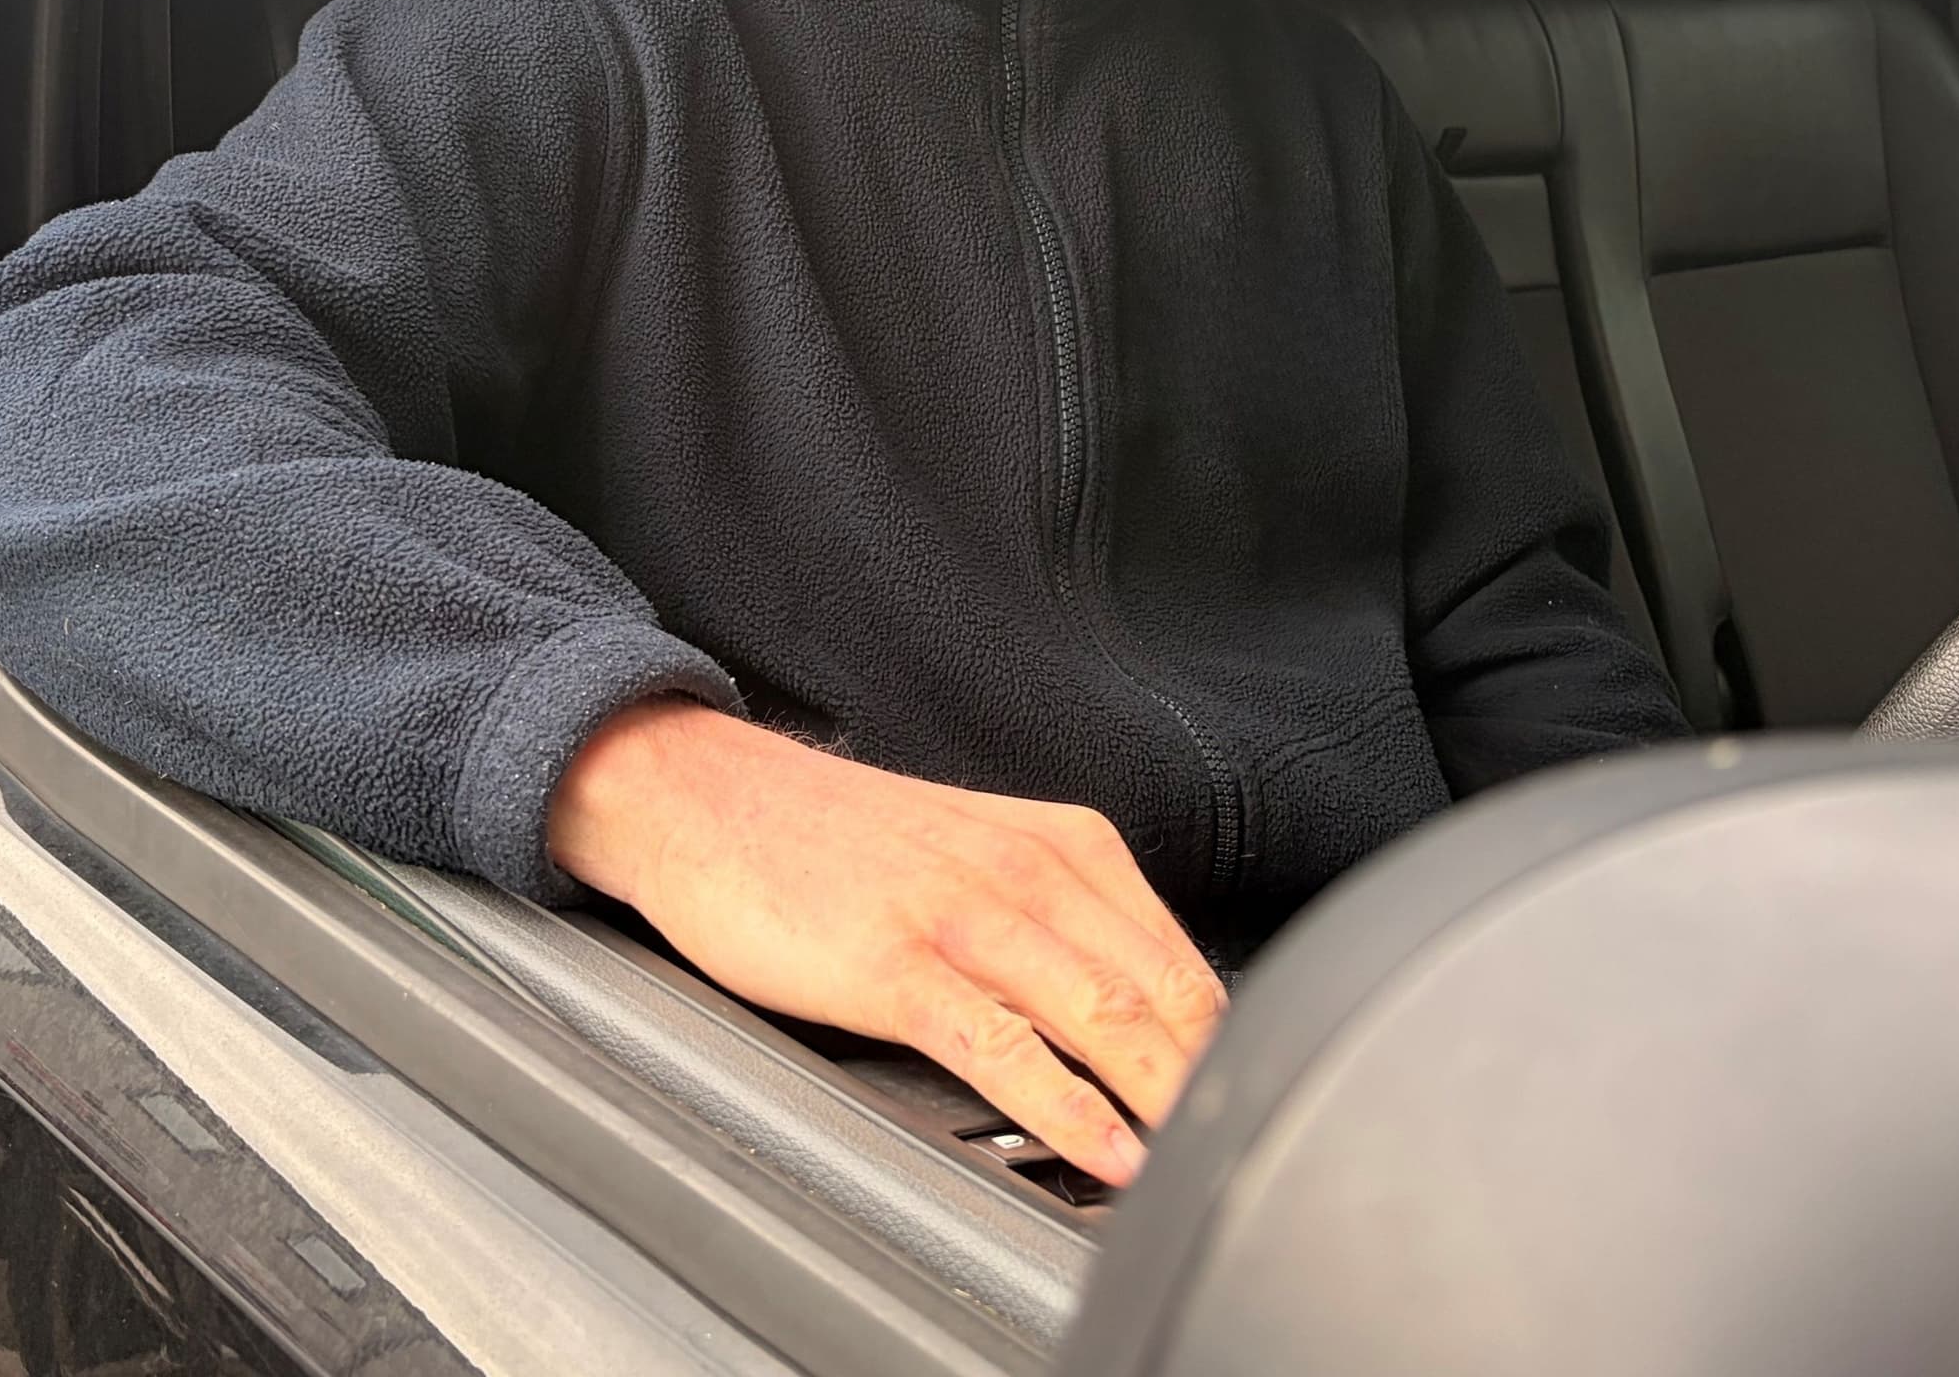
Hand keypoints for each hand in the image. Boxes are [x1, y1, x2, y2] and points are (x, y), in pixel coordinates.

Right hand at [547, 698, 1225, 1185]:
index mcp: (1060, 843)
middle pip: (1160, 992)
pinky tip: (1104, 1150)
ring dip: (1164, 1099)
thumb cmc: (833, 837)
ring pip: (1100, 1016)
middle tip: (1250, 1149)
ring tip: (1203, 1165)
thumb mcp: (973, 849)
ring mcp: (961, 914)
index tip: (1252, 1103)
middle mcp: (1026, 870)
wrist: (706, 793)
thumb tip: (1131, 1014)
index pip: (1180, 957)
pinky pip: (1002, 1047)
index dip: (1228, 1041)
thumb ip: (1054, 917)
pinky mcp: (895, 963)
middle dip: (1215, 1080)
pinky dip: (1068, 1108)